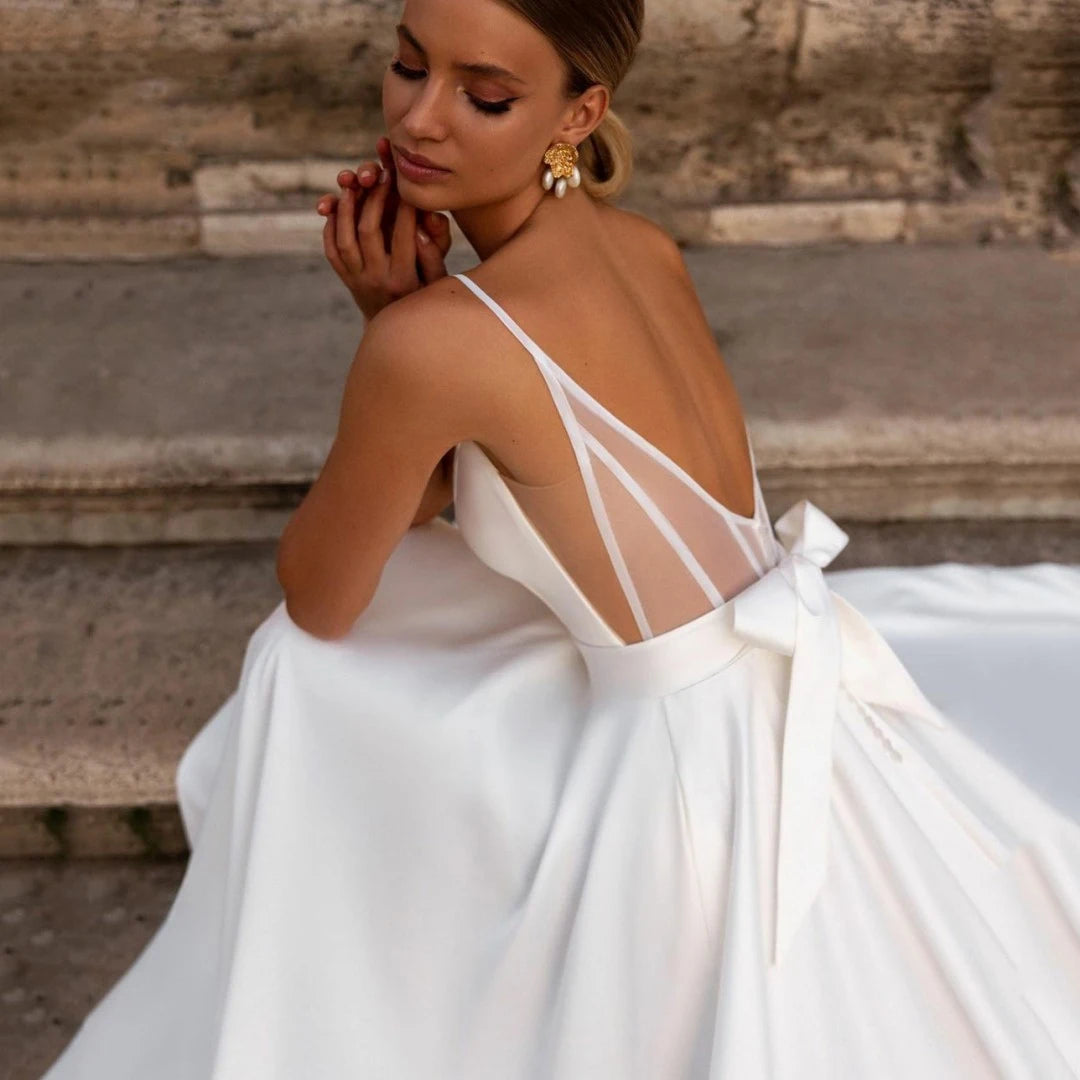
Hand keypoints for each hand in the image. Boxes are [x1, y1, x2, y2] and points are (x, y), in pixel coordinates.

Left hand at [316, 136, 452, 320]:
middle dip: (374, 198)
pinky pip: (331, 249)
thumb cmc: (423, 299)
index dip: (406, 205)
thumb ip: (433, 255)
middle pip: (368, 230)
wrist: (395, 331)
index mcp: (403, 280)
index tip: (409, 184)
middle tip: (381, 174)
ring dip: (346, 206)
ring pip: (343, 237)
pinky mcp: (345, 278)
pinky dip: (331, 224)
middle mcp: (376, 280)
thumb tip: (420, 228)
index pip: (404, 235)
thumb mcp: (438, 282)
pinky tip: (339, 205)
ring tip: (353, 181)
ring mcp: (356, 280)